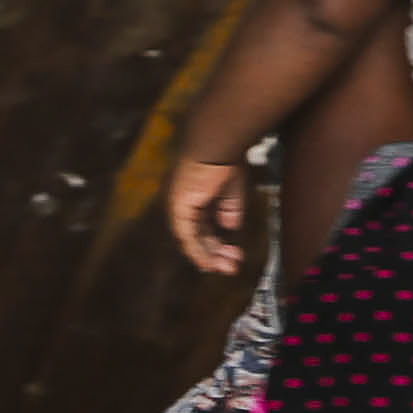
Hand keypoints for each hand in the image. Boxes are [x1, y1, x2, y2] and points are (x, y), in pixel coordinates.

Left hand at [168, 157, 254, 274]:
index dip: (218, 242)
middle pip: (198, 235)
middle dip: (216, 252)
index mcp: (196, 196)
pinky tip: (210, 262)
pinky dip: (198, 251)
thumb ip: (230, 209)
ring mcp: (179, 206)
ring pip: (192, 239)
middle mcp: (184, 203)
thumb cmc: (226, 161)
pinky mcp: (179, 208)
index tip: (234, 254)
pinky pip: (187, 236)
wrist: (217, 145)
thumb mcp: (232, 191)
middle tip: (232, 266)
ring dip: (209, 256)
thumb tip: (229, 226)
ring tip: (227, 267)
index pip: (204, 226)